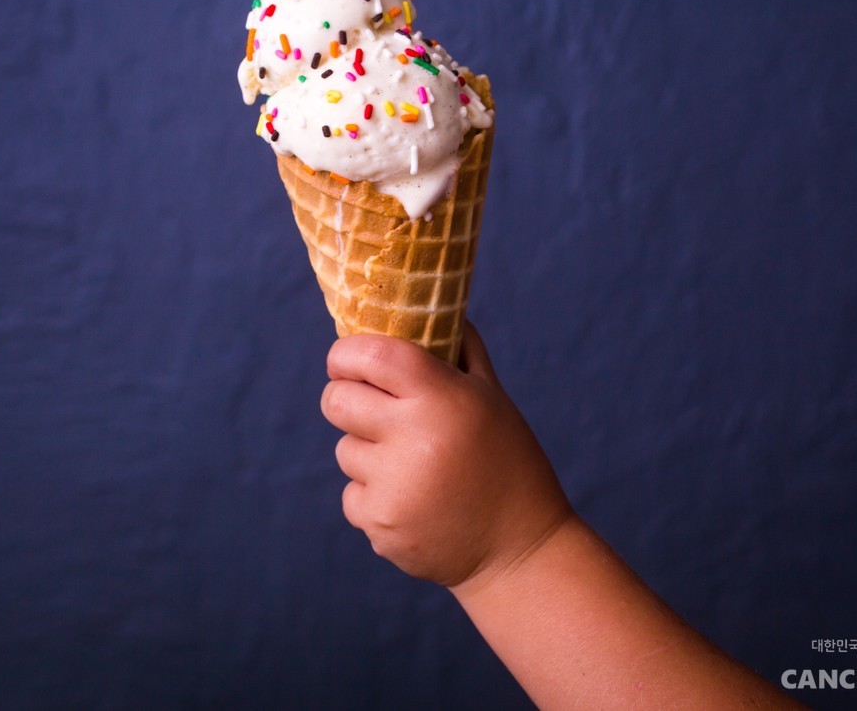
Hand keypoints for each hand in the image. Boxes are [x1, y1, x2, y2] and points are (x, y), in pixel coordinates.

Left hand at [321, 322, 573, 586]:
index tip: (348, 360)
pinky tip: (414, 502)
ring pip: (344, 450)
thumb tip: (428, 305)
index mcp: (442, 397)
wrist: (520, 550)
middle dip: (345, 398)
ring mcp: (394, 485)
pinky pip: (352, 495)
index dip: (345, 354)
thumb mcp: (492, 399)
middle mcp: (414, 437)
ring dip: (367, 453)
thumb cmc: (508, 462)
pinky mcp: (381, 525)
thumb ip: (460, 350)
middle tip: (369, 408)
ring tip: (413, 467)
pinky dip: (373, 497)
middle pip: (336, 400)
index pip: (367, 355)